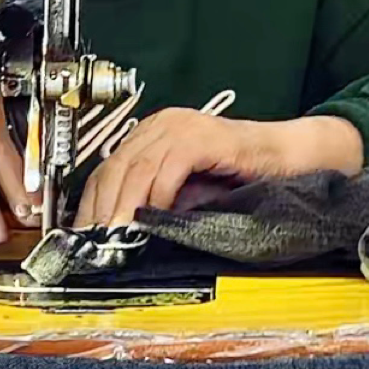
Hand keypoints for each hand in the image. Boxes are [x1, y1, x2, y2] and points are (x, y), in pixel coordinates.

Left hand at [75, 110, 362, 227]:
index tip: (81, 237)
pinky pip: (170, 163)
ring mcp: (183, 126)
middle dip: (101, 208)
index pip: (107, 167)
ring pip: (138, 165)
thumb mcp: (187, 191)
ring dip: (124, 206)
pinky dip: (158, 192)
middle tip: (94, 244)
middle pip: (116, 165)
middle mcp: (162, 124)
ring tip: (116, 237)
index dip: (91, 203)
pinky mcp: (204, 136)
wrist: (287, 155)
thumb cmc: (239, 175)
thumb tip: (119, 234)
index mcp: (153, 133)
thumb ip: (156, 202)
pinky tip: (154, 216)